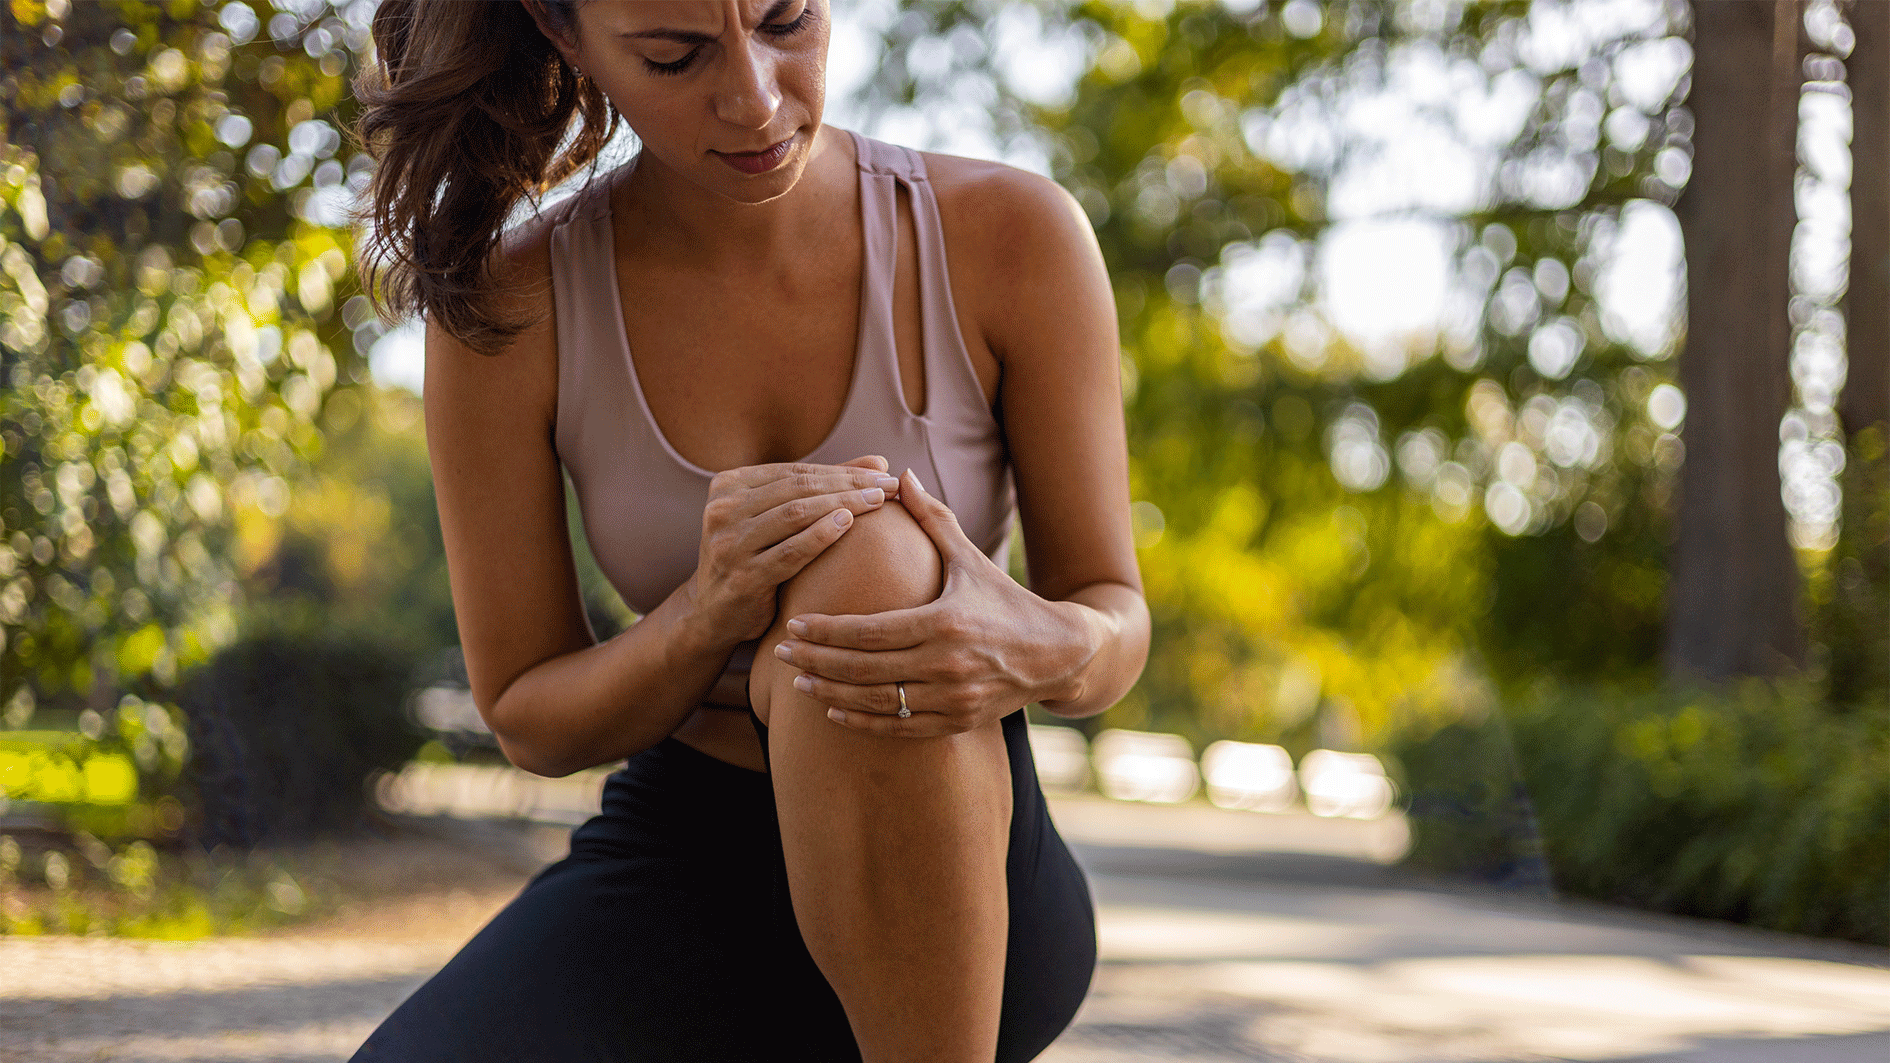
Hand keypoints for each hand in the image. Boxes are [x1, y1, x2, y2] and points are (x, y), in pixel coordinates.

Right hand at [687, 456, 901, 645]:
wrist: (713, 616)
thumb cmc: (756, 561)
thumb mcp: (778, 520)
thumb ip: (821, 489)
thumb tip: (879, 463)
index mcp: (728, 485)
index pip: (796, 471)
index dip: (842, 470)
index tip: (883, 471)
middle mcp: (723, 509)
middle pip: (798, 488)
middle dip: (849, 484)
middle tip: (889, 485)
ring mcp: (729, 544)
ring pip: (795, 514)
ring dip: (843, 503)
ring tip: (879, 502)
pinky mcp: (742, 578)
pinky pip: (789, 552)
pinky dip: (821, 535)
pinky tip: (848, 524)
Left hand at [775, 470, 1095, 735]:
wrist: (1059, 654)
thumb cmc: (1007, 601)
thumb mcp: (971, 558)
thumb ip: (932, 519)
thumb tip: (900, 475)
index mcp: (945, 622)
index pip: (870, 631)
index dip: (827, 631)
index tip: (794, 624)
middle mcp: (947, 665)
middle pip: (864, 669)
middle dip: (817, 662)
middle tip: (781, 653)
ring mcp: (952, 699)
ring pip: (877, 702)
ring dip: (831, 693)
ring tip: (797, 682)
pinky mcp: (957, 723)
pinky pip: (899, 728)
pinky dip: (862, 721)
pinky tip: (833, 710)